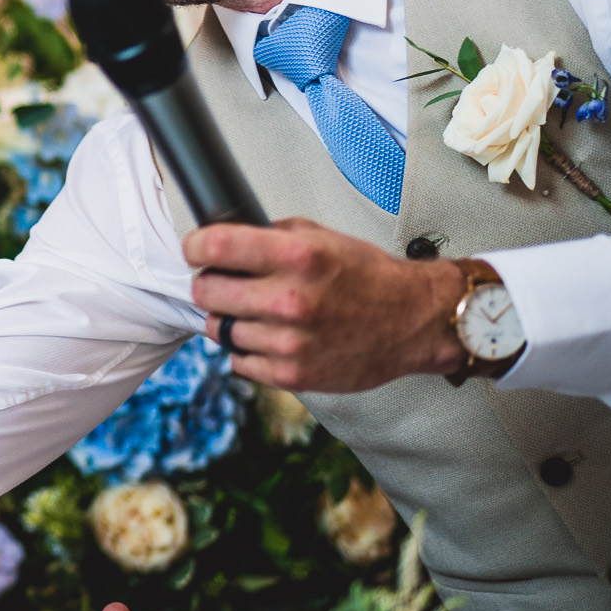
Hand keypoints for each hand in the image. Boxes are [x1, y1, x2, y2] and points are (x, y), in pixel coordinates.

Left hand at [182, 218, 465, 389]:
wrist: (414, 321)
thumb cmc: (366, 276)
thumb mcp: (320, 237)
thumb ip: (270, 236)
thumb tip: (224, 241)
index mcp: (297, 257)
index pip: (215, 247)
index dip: (196, 246)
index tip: (197, 250)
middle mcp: (291, 300)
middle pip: (205, 291)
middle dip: (210, 284)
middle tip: (225, 282)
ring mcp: (290, 342)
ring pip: (219, 329)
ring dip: (229, 319)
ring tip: (255, 311)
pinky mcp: (293, 374)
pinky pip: (239, 361)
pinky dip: (247, 349)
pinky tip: (269, 336)